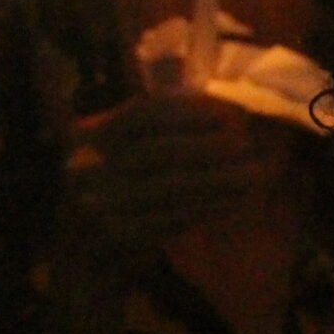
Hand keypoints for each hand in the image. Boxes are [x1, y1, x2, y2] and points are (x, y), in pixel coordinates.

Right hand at [58, 90, 273, 273]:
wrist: (81, 241)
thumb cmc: (116, 177)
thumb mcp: (121, 141)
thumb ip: (155, 117)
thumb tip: (204, 92)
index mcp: (89, 135)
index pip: (143, 114)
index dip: (188, 112)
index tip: (227, 114)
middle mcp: (89, 167)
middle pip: (162, 151)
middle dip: (209, 147)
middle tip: (244, 144)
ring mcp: (103, 203)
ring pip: (173, 187)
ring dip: (219, 180)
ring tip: (252, 174)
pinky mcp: (122, 234)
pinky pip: (175, 218)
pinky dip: (210, 208)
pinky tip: (235, 202)